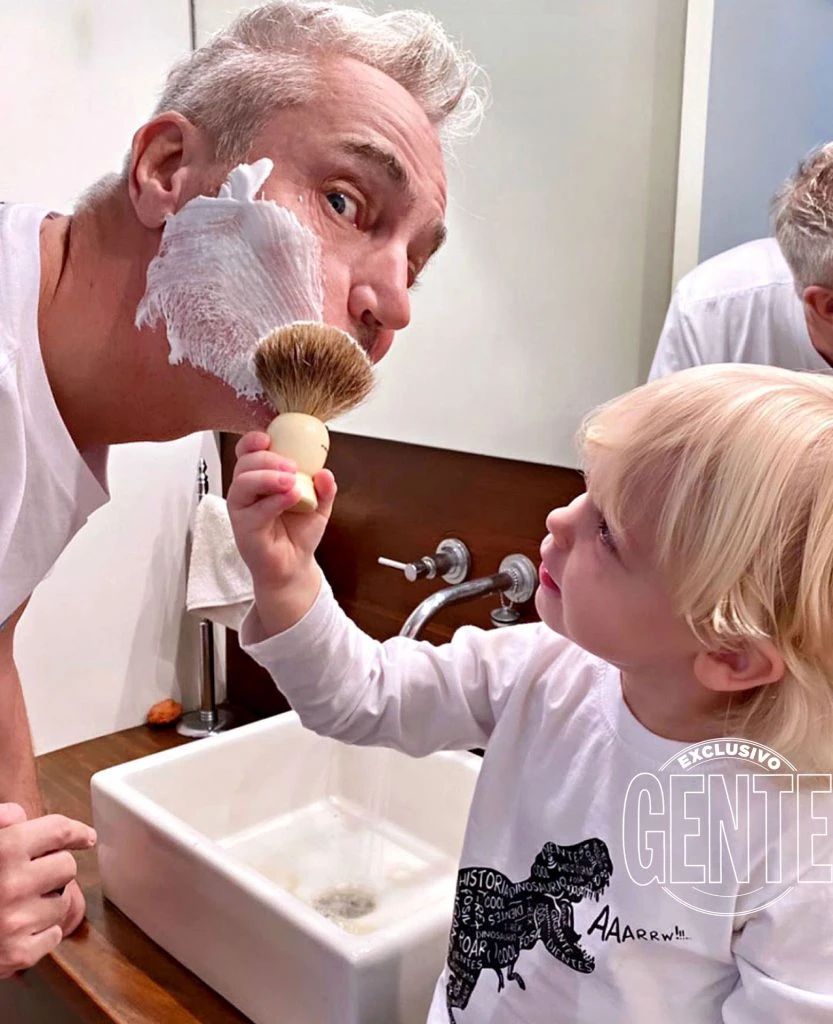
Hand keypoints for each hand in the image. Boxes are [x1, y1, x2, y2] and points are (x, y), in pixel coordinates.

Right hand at [0, 803, 95, 977]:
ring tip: (17, 906)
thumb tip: (17, 814)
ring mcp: (16, 921)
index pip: (58, 831)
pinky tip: (18, 929)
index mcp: (3, 850)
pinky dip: (42, 933)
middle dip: (54, 870)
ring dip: (47, 903)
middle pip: (67, 866)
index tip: (86, 836)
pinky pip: (54, 935)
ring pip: (63, 902)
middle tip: (31, 878)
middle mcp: (12, 883)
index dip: (76, 831)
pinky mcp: (18, 953)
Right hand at [227, 431, 336, 594]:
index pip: (248, 453)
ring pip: (243, 483)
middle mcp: (246, 493)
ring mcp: (242, 511)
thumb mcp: (319, 506)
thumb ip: (324, 489)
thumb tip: (325, 473)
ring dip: (268, 477)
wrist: (294, 567)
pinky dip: (274, 500)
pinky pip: (253, 511)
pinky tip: (291, 496)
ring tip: (291, 481)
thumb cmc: (298, 534)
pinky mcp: (244, 529)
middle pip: (245, 463)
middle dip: (268, 459)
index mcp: (260, 480)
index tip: (269, 438)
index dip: (253, 441)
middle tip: (292, 467)